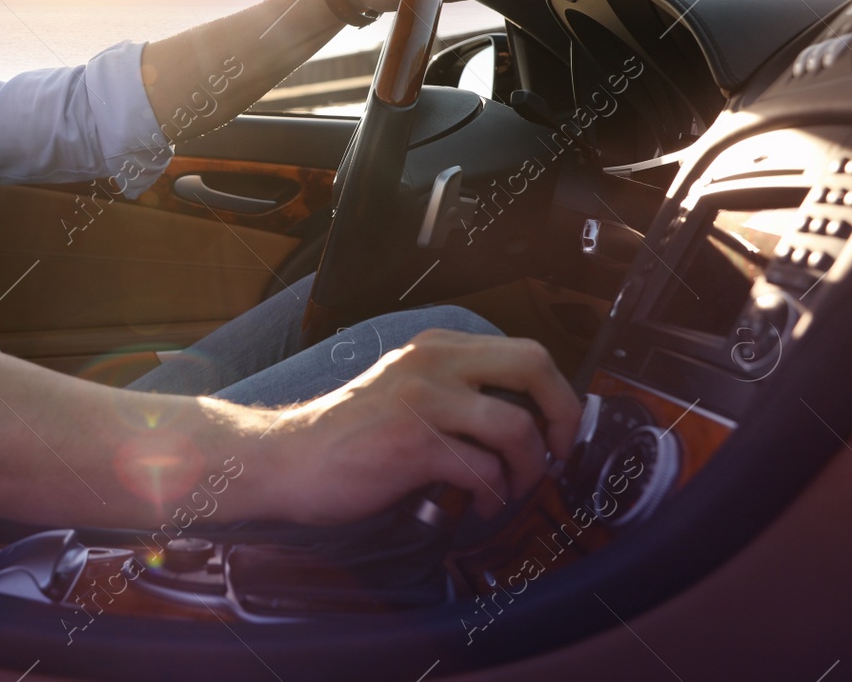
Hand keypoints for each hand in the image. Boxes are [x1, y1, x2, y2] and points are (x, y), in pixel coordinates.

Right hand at [266, 330, 581, 524]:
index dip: (557, 393)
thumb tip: (527, 419)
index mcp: (434, 346)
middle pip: (533, 365)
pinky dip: (493, 496)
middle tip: (556, 453)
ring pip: (516, 426)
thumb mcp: (406, 389)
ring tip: (509, 490)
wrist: (289, 459)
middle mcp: (431, 362)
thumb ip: (456, 390)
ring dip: (527, 469)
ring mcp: (422, 399)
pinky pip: (483, 470)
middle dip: (562, 416)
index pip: (524, 350)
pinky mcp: (413, 443)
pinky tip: (479, 505)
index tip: (557, 430)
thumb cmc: (349, 436)